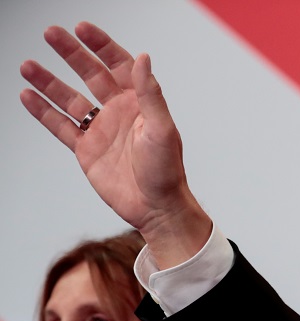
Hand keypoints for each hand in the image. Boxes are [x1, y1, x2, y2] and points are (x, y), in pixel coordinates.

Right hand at [19, 23, 210, 267]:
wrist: (156, 207)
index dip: (101, 45)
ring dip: (49, 81)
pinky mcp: (86, 149)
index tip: (82, 29)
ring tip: (28, 65)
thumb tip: (143, 58)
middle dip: (71, 53)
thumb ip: (150, 94)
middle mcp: (119, 112)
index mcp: (140, 103)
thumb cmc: (167, 171)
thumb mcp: (162, 129)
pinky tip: (27, 95)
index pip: (119, 65)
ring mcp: (101, 129)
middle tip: (51, 33)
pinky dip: (43, 111)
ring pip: (70, 98)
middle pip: (91, 74)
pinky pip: (60, 125)